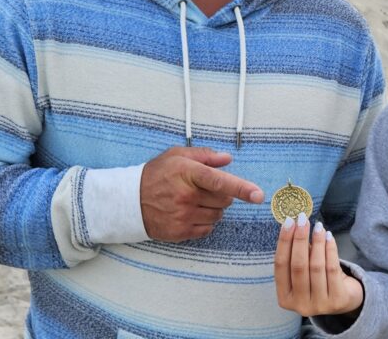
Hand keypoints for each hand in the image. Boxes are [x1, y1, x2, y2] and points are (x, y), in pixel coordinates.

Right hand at [140, 146, 263, 241]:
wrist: (129, 201)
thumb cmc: (156, 174)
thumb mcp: (177, 155)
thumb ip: (205, 155)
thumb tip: (227, 159)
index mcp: (188, 173)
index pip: (220, 181)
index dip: (241, 188)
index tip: (258, 195)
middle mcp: (186, 196)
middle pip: (224, 200)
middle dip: (222, 195)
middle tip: (205, 189)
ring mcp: (183, 216)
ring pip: (218, 216)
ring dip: (214, 209)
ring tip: (195, 201)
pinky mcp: (180, 232)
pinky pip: (207, 229)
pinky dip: (205, 222)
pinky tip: (190, 213)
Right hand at [275, 213, 363, 317]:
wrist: (343, 299)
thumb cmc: (318, 280)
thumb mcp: (303, 270)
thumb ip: (298, 253)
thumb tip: (296, 224)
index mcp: (285, 298)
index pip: (281, 266)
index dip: (284, 242)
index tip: (288, 222)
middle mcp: (300, 305)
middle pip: (298, 266)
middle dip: (300, 239)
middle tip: (303, 220)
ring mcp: (319, 305)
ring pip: (316, 267)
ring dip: (317, 242)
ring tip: (318, 226)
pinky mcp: (337, 301)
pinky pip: (332, 269)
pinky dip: (330, 249)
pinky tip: (329, 237)